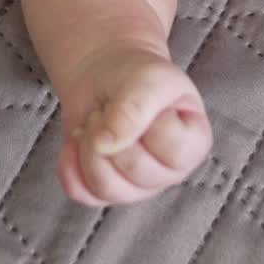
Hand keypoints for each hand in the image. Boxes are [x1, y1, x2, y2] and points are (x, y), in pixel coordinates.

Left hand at [57, 45, 211, 205]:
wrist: (107, 72)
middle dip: (113, 129)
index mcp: (193, 145)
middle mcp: (168, 173)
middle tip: (112, 106)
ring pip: (105, 186)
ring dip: (89, 145)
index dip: (149, 120)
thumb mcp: (147, 79)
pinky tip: (76, 139)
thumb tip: (104, 146)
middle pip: (136, 171)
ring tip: (96, 120)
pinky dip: (69, 164)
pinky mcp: (104, 191)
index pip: (172, 150)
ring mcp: (136, 187)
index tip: (143, 96)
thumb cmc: (138, 74)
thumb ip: (134, 110)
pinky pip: (80, 192)